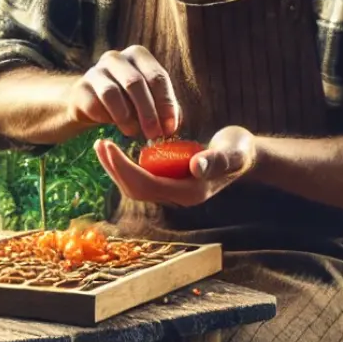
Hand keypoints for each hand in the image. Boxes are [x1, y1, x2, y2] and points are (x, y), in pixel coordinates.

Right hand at [68, 46, 181, 140]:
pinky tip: (110, 125)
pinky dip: (105, 119)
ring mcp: (94, 71)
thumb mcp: (147, 100)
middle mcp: (115, 58)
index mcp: (138, 55)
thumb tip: (171, 125)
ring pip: (112, 93)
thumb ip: (162, 108)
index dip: (165, 103)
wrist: (88, 103)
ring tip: (132, 132)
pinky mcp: (79, 89)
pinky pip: (94, 106)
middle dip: (147, 112)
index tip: (169, 128)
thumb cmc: (125, 100)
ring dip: (125, 117)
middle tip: (153, 135)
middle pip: (135, 83)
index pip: (157, 77)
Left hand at [94, 126, 257, 206]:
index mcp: (188, 193)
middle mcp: (176, 197)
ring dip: (115, 167)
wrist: (244, 155)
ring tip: (102, 145)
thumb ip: (217, 160)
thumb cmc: (240, 150)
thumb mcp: (233, 152)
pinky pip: (140, 179)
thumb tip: (197, 165)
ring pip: (134, 186)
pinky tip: (116, 150)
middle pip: (135, 189)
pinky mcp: (167, 183)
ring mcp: (171, 192)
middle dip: (114, 168)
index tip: (109, 146)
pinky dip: (125, 165)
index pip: (145, 184)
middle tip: (99, 144)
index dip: (124, 167)